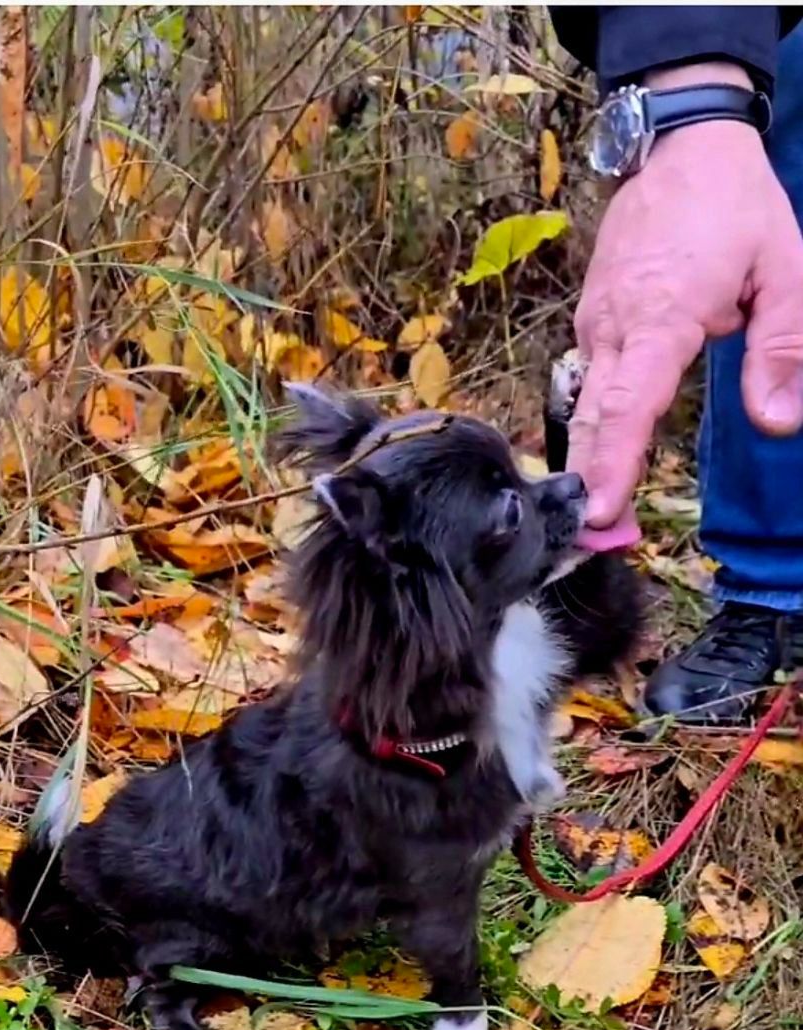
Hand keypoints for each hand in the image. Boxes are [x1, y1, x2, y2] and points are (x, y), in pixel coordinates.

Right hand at [571, 62, 802, 543]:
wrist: (682, 145)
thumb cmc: (737, 206)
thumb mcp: (788, 270)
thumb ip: (784, 349)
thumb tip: (778, 423)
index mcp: (660, 315)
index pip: (629, 403)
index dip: (613, 463)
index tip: (598, 516)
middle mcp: (614, 324)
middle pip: (594, 416)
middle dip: (591, 481)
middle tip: (593, 544)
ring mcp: (597, 321)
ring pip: (586, 402)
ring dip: (589, 459)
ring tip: (594, 518)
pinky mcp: (595, 319)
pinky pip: (590, 381)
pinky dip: (596, 424)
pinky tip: (604, 459)